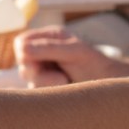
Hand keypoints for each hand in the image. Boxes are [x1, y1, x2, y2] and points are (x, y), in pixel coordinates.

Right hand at [14, 27, 128, 86]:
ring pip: (28, 79)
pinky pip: (35, 91)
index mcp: (48, 37)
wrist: (106, 84)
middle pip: (22, 63)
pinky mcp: (45, 86)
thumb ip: (48, 48)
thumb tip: (22, 47)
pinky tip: (64, 87)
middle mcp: (42, 53)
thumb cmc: (93, 63)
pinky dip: (48, 91)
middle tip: (60, 77)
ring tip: (66, 81)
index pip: (21, 42)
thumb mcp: (73, 51)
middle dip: (38, 72)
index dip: (24, 52)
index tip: (37, 61)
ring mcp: (43, 70)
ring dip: (46, 83)